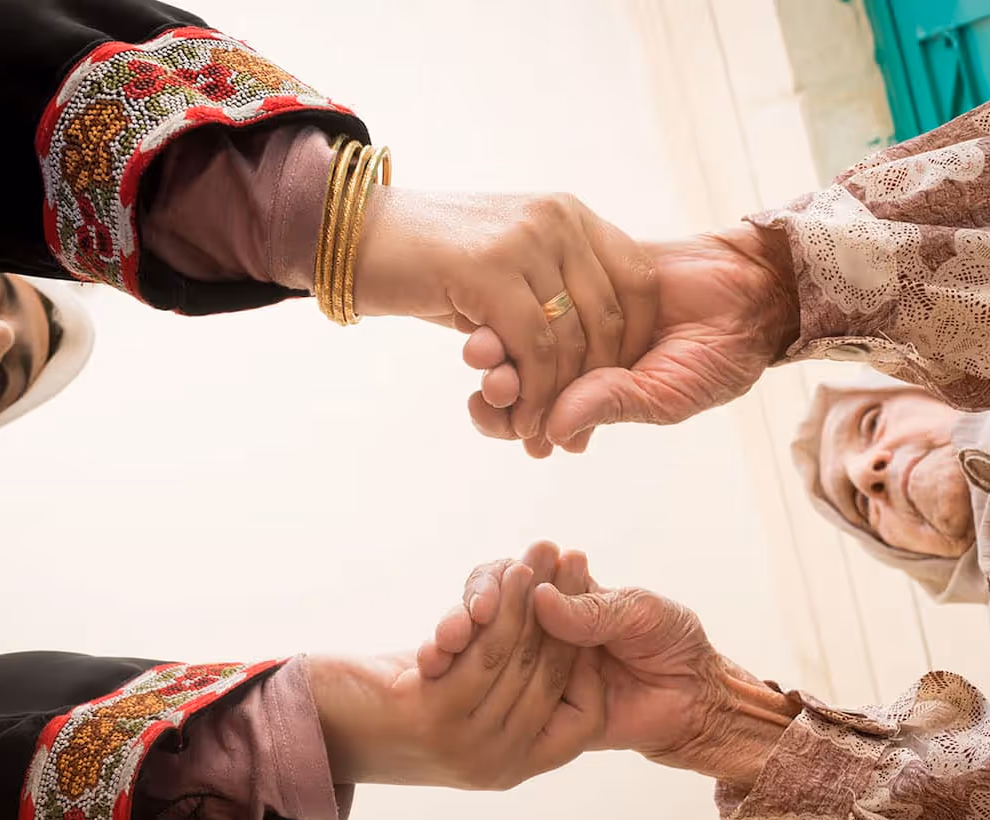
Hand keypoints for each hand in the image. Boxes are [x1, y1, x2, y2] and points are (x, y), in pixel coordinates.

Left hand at [308, 542, 601, 790]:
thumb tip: (562, 639)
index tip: (590, 600)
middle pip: (552, 675)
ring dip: (535, 596)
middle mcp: (497, 763)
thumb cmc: (389, 702)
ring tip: (543, 552)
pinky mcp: (431, 714)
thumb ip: (510, 685)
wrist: (313, 722)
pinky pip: (485, 649)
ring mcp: (465, 745)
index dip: (592, 656)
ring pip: (520, 657)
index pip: (584, 717)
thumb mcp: (463, 699)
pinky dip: (502, 605)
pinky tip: (508, 571)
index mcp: (514, 766)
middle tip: (573, 559)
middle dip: (565, 608)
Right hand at [352, 188, 656, 445]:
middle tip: (574, 431)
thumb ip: (551, 298)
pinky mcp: (488, 269)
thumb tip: (598, 365)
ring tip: (539, 435)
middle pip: (611, 318)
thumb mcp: (505, 271)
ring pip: (571, 339)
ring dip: (559, 400)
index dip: (634, 345)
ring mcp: (525, 239)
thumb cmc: (428, 264)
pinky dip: (532, 395)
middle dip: (597, 385)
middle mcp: (558, 218)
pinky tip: (519, 420)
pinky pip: (534, 347)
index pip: (638, 283)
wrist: (351, 236)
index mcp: (571, 214)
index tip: (609, 391)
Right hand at [459, 550, 800, 793]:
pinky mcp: (541, 711)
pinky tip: (459, 684)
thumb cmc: (672, 642)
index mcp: (561, 595)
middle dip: (470, 614)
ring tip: (448, 649)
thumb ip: (591, 610)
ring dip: (466, 649)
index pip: (512, 577)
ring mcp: (537, 669)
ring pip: (488, 653)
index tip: (495, 592)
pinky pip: (506, 700)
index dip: (495, 582)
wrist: (696, 699)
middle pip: (489, 612)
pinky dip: (480, 690)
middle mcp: (542, 629)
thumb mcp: (638, 614)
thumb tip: (539, 598)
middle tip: (464, 624)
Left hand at [465, 222, 799, 454]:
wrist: (750, 293)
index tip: (485, 412)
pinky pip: (544, 286)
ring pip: (521, 332)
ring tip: (482, 348)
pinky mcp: (585, 269)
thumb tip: (557, 431)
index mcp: (587, 399)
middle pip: (513, 375)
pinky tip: (505, 300)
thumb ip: (613, 406)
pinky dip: (522, 296)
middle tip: (483, 382)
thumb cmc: (716, 359)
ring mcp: (577, 316)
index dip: (501, 417)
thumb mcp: (667, 395)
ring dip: (498, 341)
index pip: (529, 415)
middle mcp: (575, 361)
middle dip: (491, 380)